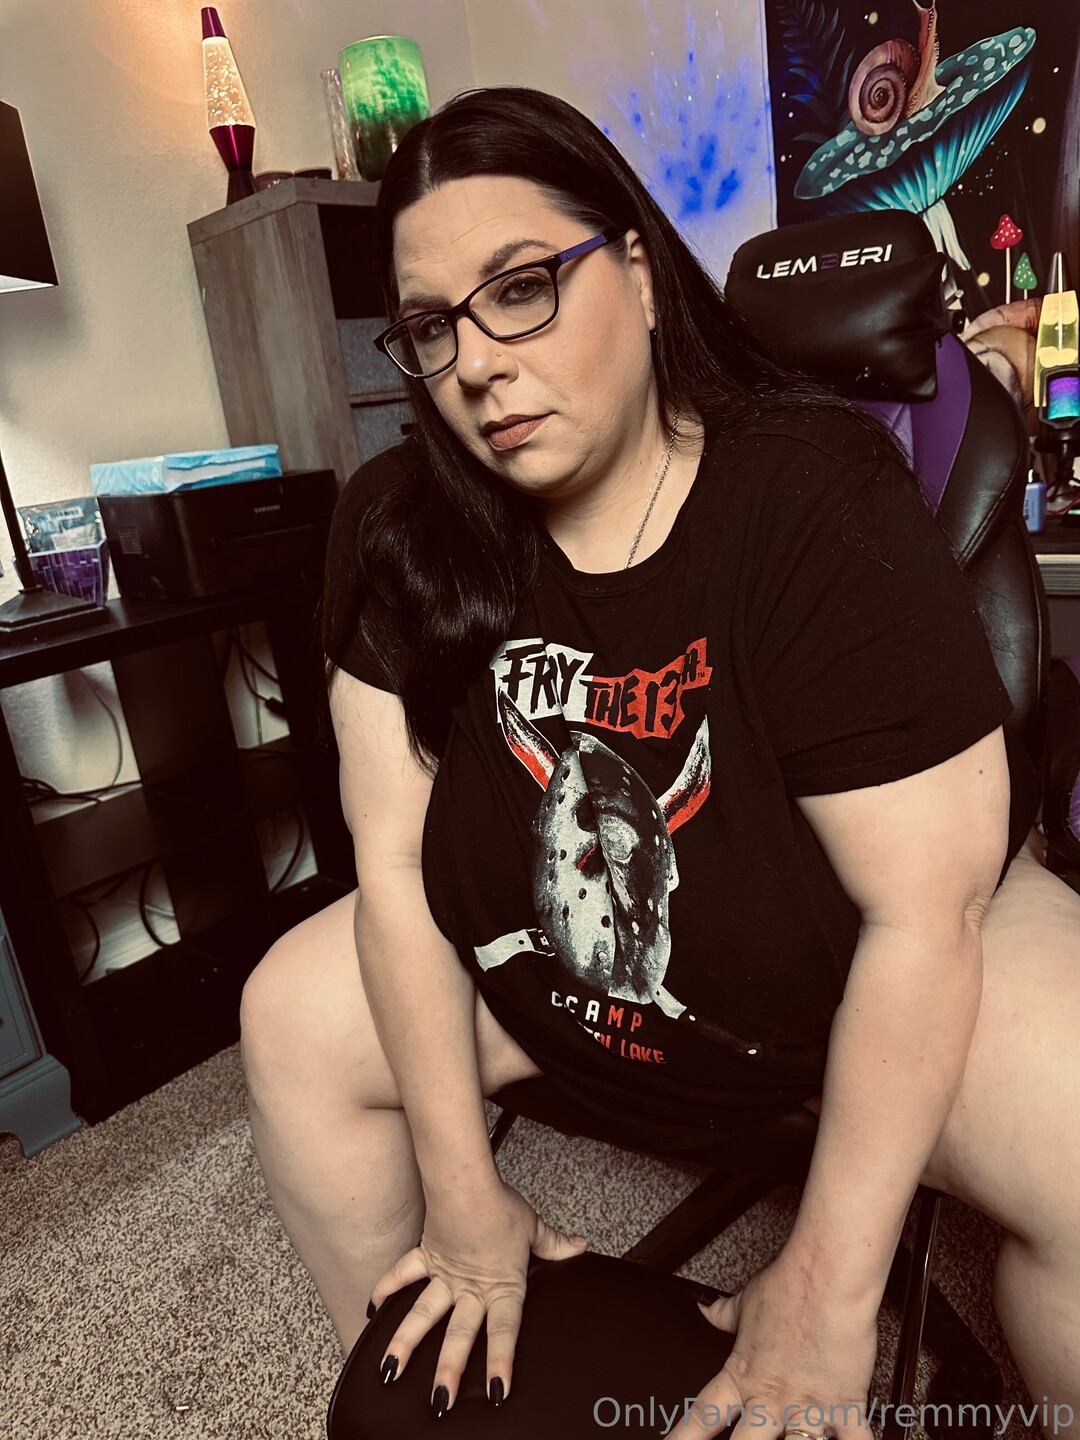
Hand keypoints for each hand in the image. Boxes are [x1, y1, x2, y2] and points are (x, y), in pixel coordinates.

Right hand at [370, 1176, 586, 1415]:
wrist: (466, 1182)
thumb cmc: (500, 1204)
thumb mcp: (532, 1227)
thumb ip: (553, 1244)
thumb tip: (577, 1247)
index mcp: (501, 1284)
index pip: (504, 1330)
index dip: (502, 1361)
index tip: (497, 1391)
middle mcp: (470, 1286)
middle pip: (459, 1334)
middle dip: (449, 1370)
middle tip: (440, 1401)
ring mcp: (445, 1274)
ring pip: (423, 1315)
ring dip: (405, 1343)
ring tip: (390, 1371)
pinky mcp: (426, 1256)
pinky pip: (402, 1275)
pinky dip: (386, 1288)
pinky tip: (372, 1309)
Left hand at [670, 1251, 877, 1438]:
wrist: (826, 1276)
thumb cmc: (789, 1286)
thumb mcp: (746, 1302)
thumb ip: (723, 1314)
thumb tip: (705, 1309)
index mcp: (744, 1376)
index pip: (703, 1416)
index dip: (683, 1438)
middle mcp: (773, 1400)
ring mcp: (808, 1408)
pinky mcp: (845, 1407)